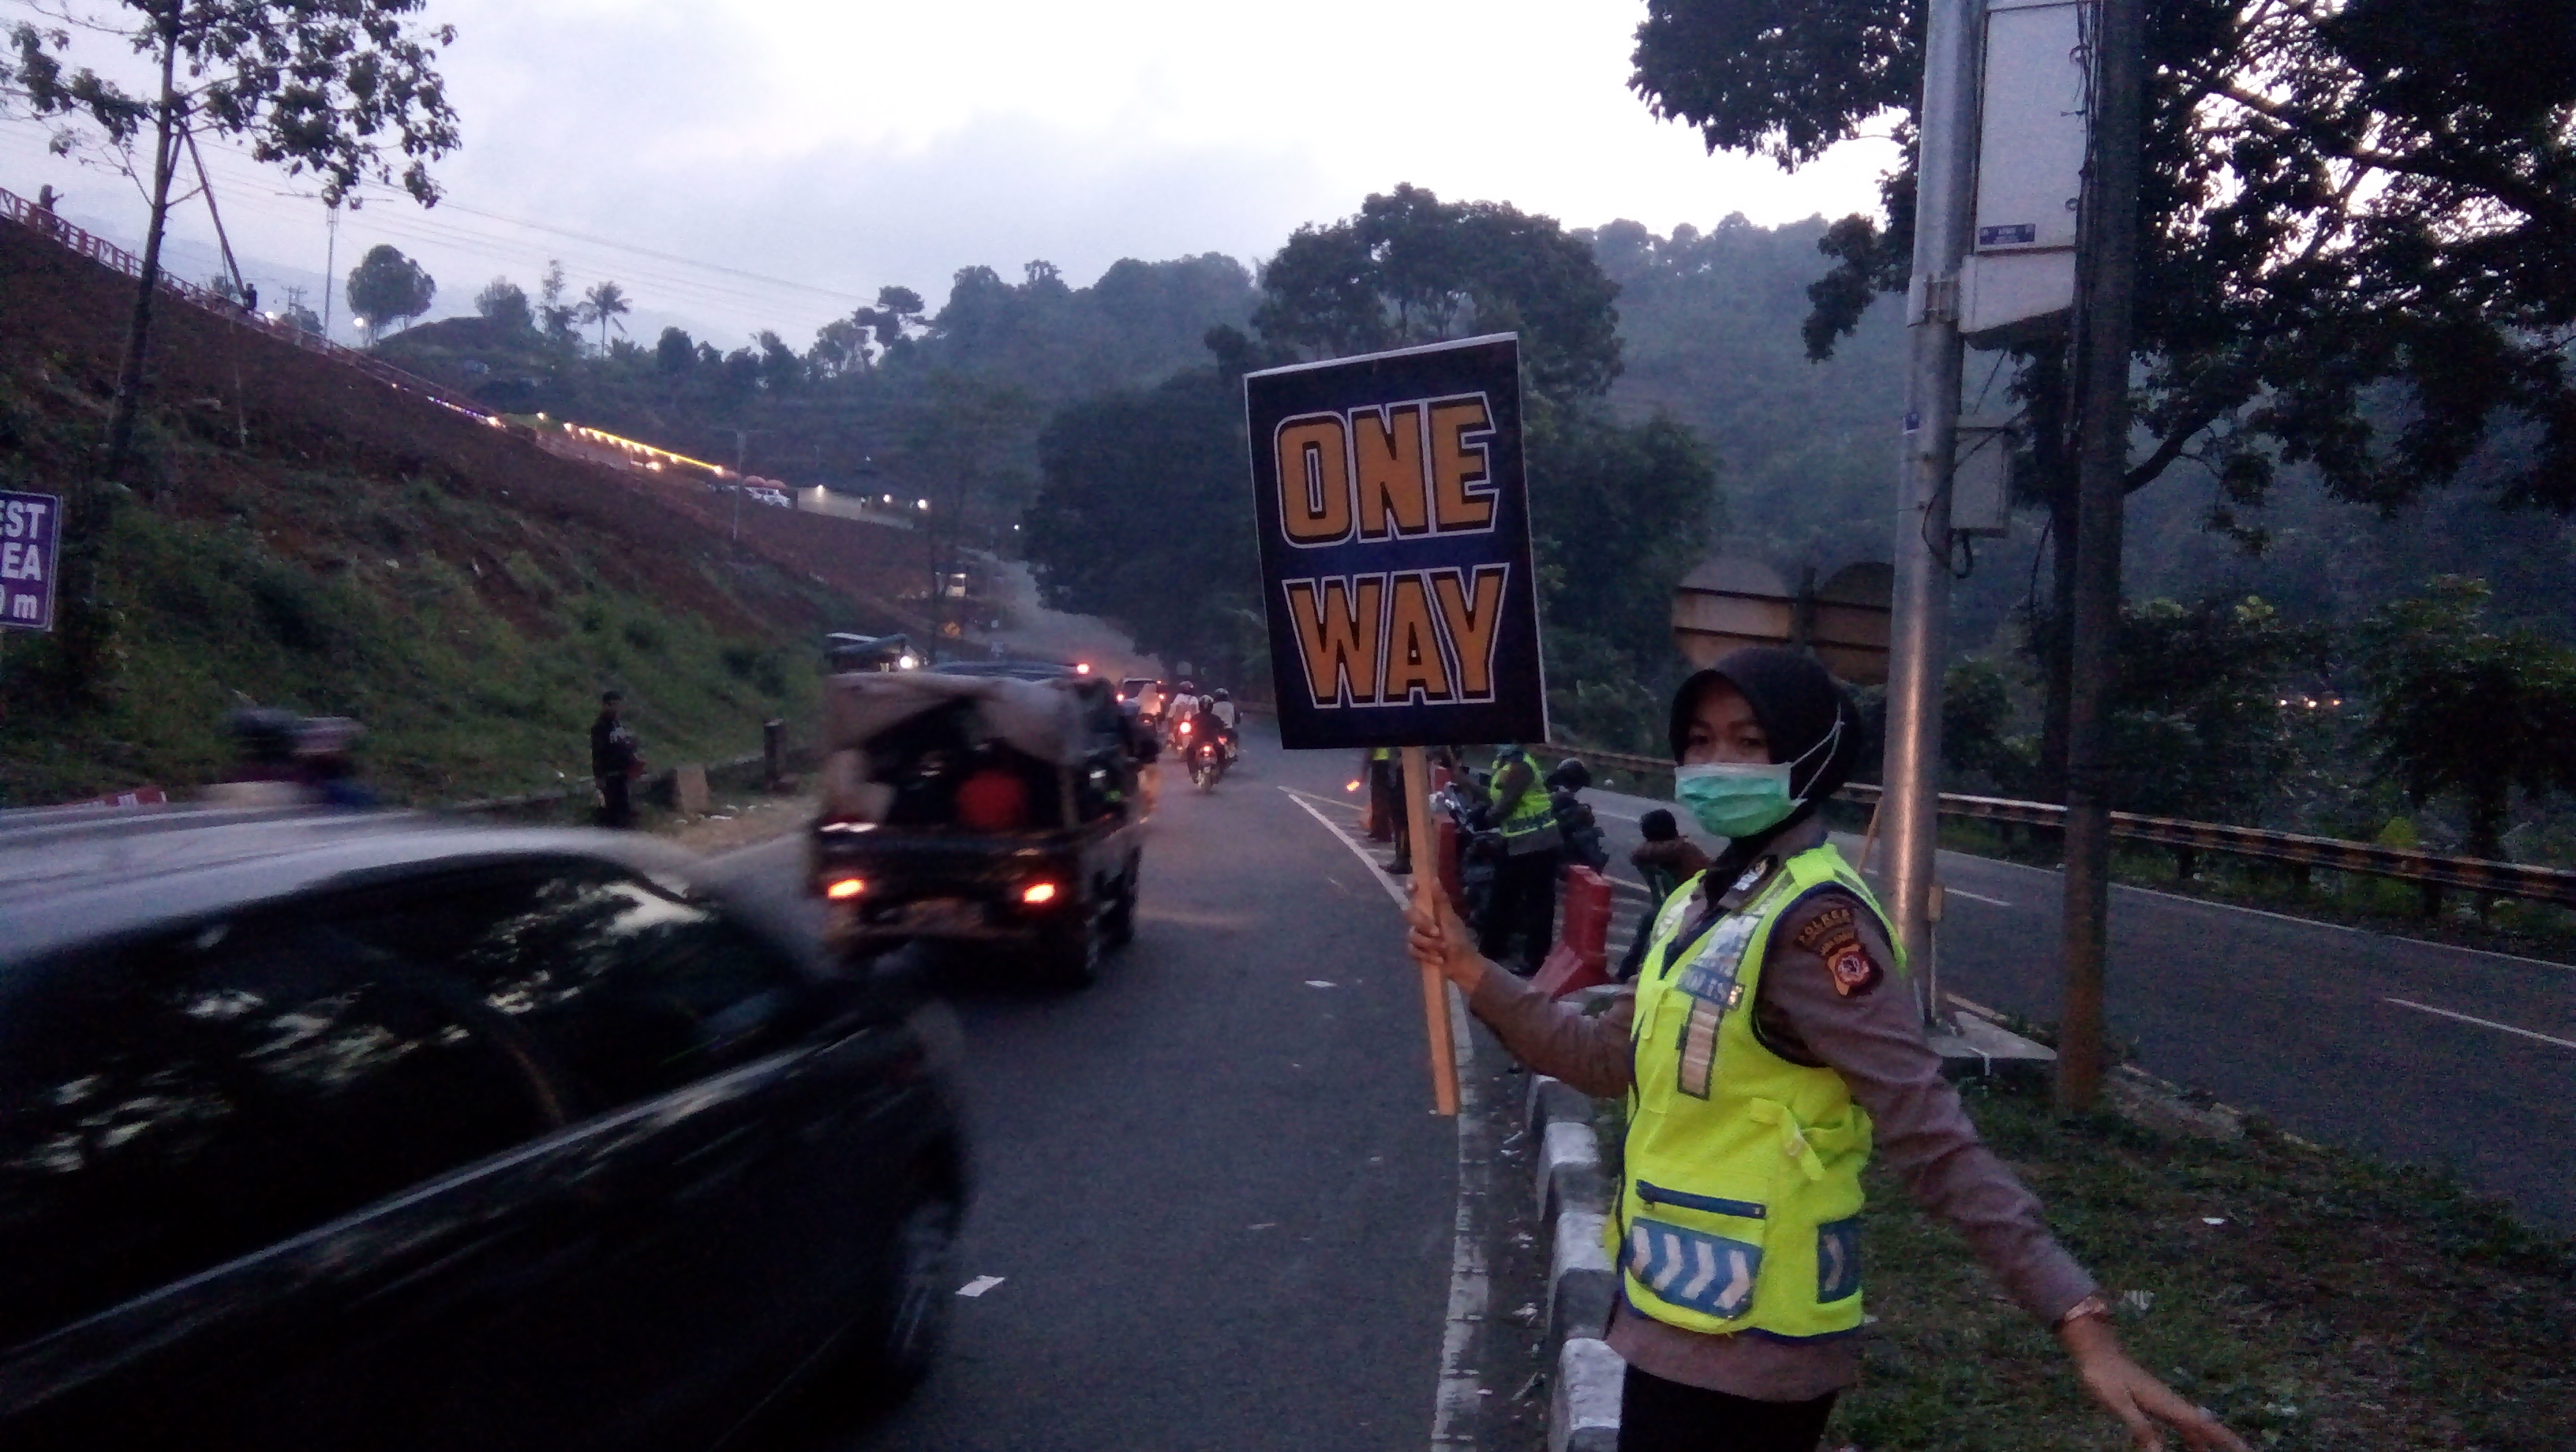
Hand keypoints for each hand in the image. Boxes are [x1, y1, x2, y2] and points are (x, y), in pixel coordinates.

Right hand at [1404, 892, 1488, 994]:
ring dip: (1429, 944)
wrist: (1463, 965)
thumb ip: (1441, 901)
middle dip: (1423, 924)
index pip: (1416, 893)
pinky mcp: (1417, 950)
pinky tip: (1438, 959)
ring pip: (1411, 935)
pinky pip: (1412, 950)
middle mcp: (1422, 919)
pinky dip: (1426, 956)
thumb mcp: (1451, 920)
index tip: (1412, 887)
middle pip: (1409, 914)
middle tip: (1437, 932)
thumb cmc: (1460, 940)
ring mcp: (1419, 935)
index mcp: (1431, 909)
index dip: (1411, 886)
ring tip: (1443, 949)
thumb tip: (1434, 878)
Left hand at [2059, 1316, 2250, 1451]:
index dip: (2225, 1439)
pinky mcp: (2154, 1401)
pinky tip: (2188, 1444)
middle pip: (2203, 1426)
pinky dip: (2189, 1435)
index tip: (2247, 1450)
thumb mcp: (2118, 1403)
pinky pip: (2178, 1422)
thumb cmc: (2103, 1374)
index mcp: (2167, 1404)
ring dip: (2205, 1442)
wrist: (2095, 1348)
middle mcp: (2170, 1402)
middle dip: (2223, 1441)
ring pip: (2191, 1425)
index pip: (2202, 1425)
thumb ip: (2140, 1427)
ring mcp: (2163, 1401)